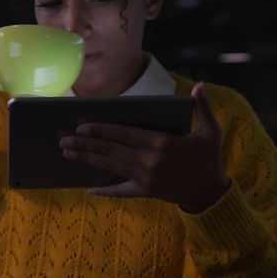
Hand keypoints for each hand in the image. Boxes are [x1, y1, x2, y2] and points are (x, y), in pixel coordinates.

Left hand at [59, 83, 230, 212]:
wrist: (212, 192)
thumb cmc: (209, 158)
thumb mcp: (211, 131)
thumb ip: (203, 107)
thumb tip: (199, 85)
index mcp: (162, 142)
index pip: (124, 134)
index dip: (101, 130)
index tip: (82, 126)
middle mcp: (150, 161)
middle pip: (111, 150)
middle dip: (86, 144)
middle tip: (64, 140)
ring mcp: (146, 178)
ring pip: (110, 166)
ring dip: (88, 159)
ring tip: (68, 153)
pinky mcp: (146, 192)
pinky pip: (121, 191)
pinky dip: (105, 191)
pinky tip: (89, 189)